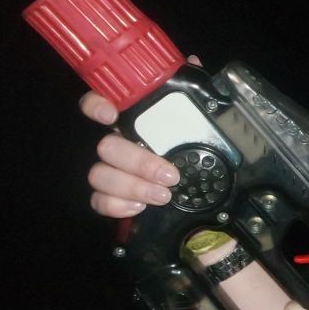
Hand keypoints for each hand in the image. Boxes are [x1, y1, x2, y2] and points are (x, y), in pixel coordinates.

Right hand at [80, 91, 179, 216]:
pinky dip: (117, 205)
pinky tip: (138, 206)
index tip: (110, 115)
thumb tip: (213, 108)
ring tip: (162, 196)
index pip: (97, 103)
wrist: (182, 190)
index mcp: (131, 122)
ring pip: (100, 175)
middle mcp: (114, 143)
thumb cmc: (185, 155)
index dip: (96, 105)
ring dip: (133, 187)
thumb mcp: (190, 134)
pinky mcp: (103, 195)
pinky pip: (98, 200)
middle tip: (169, 176)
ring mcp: (105, 169)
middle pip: (107, 147)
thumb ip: (189, 121)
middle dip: (139, 163)